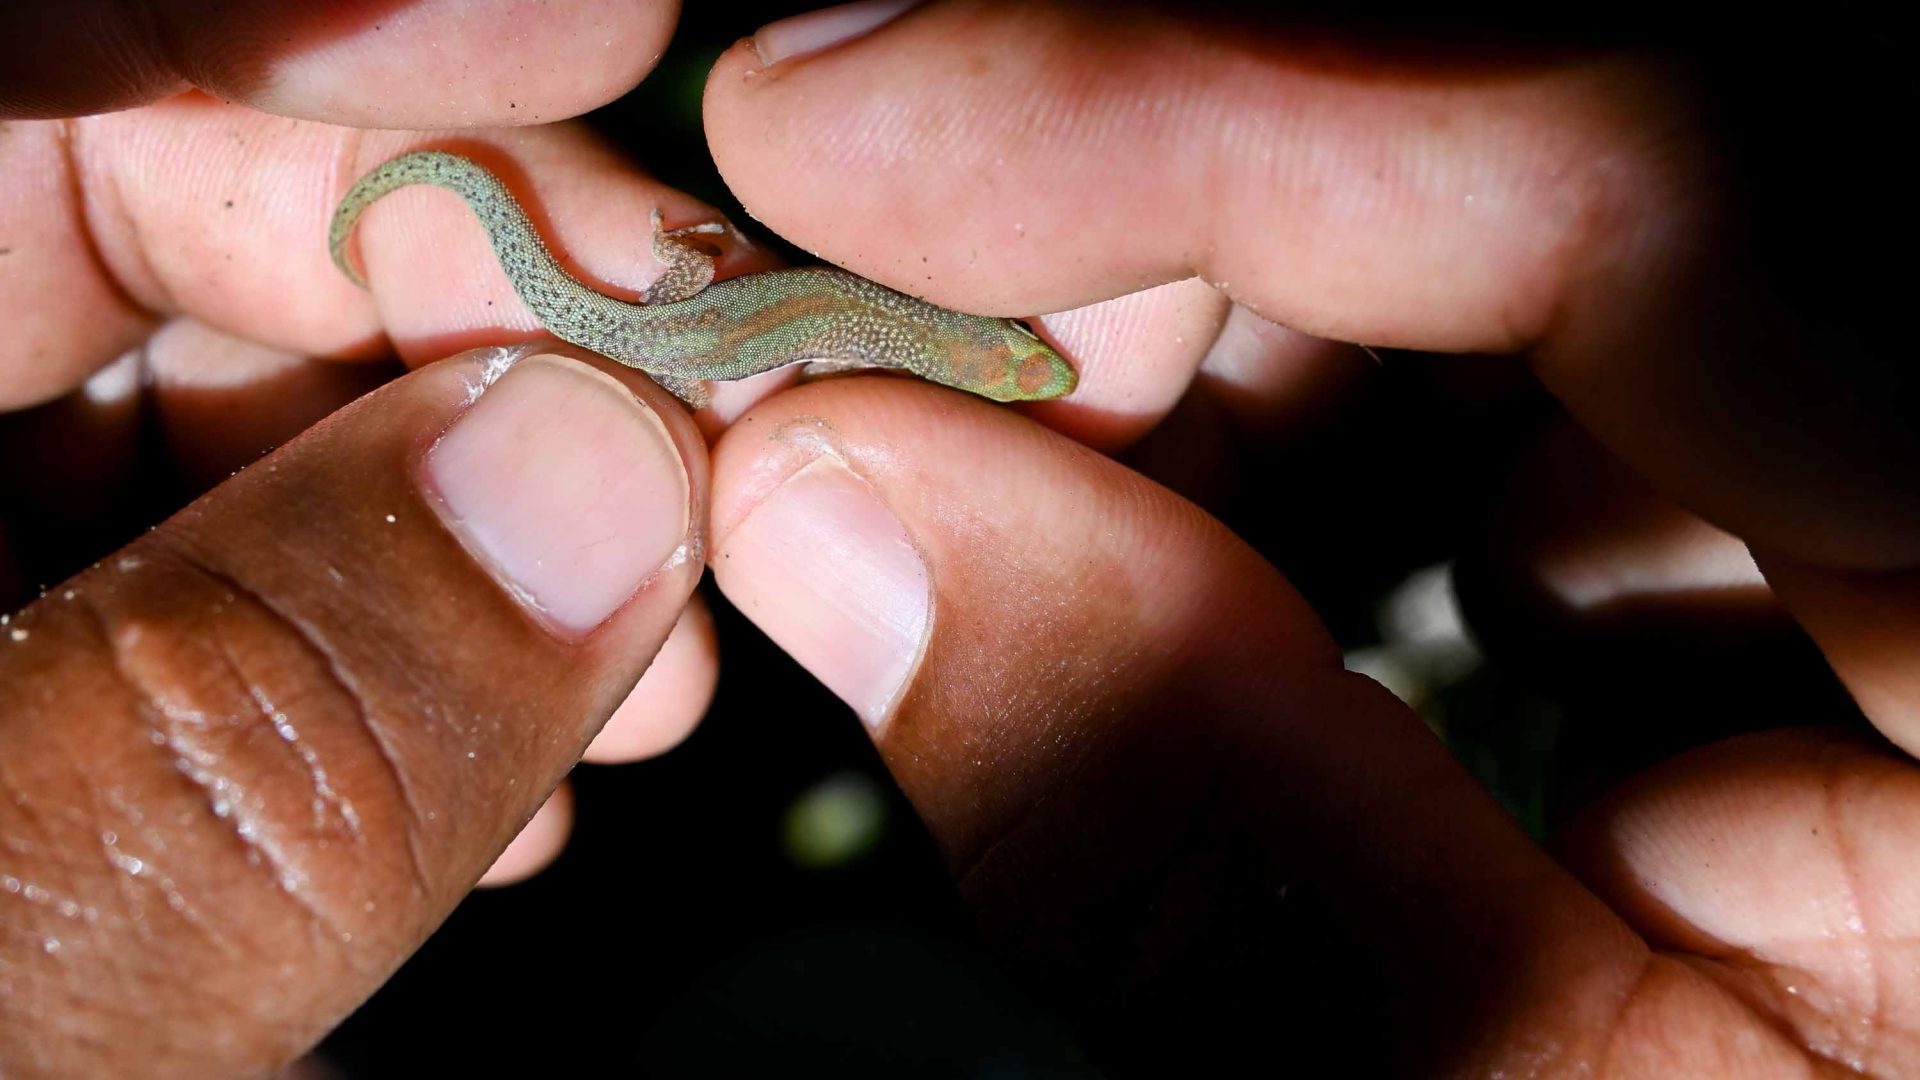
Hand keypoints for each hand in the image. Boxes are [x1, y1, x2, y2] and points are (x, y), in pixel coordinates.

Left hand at [0, 3, 733, 1074]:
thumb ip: (233, 756)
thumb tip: (592, 495)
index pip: (24, 74)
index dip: (320, 39)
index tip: (586, 59)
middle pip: (140, 229)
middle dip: (454, 319)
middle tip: (680, 455)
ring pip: (209, 427)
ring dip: (470, 510)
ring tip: (633, 662)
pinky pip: (214, 600)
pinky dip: (400, 650)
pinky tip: (523, 747)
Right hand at [693, 2, 1918, 1073]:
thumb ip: (1195, 843)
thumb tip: (840, 521)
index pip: (1665, 170)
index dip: (1204, 106)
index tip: (841, 126)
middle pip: (1594, 166)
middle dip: (1189, 245)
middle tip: (911, 389)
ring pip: (1574, 242)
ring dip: (1274, 361)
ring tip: (1084, 544)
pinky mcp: (1891, 534)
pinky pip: (1624, 371)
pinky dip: (1404, 450)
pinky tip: (1329, 621)